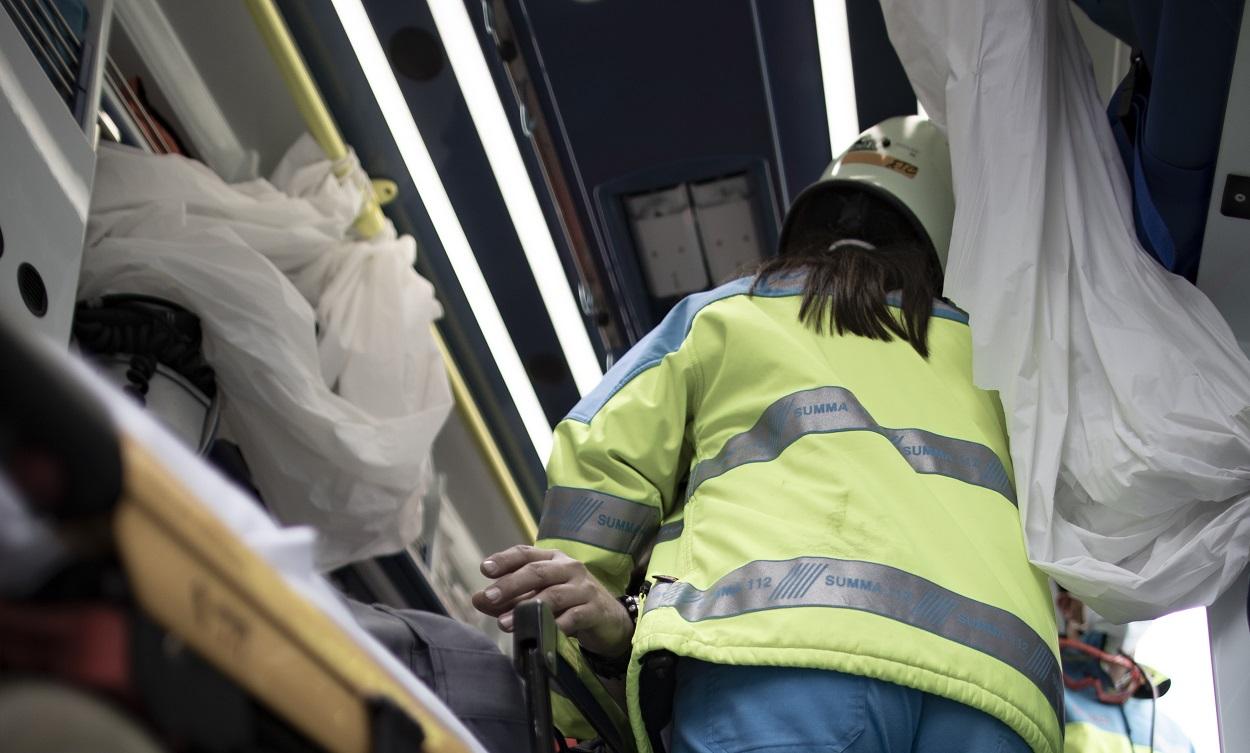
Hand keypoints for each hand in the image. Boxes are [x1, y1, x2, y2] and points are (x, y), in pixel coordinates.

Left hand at [471, 545, 633, 656]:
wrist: (610, 621)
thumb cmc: (569, 605)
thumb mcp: (537, 598)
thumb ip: (509, 599)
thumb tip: (476, 599)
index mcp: (553, 559)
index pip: (526, 553)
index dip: (505, 559)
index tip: (485, 569)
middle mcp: (569, 568)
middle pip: (537, 571)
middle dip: (510, 584)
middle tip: (488, 597)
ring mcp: (584, 588)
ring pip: (553, 594)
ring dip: (526, 608)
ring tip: (504, 623)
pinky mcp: (595, 610)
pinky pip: (572, 617)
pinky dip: (554, 626)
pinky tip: (540, 633)